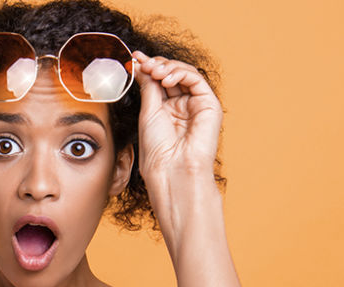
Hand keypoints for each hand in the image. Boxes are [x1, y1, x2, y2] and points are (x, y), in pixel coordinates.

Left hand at [132, 50, 223, 238]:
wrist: (172, 171)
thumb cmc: (158, 151)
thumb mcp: (147, 112)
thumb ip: (148, 87)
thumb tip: (141, 65)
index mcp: (167, 110)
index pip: (159, 80)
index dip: (147, 67)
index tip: (133, 58)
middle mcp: (183, 106)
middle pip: (172, 74)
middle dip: (156, 64)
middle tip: (142, 62)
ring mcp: (197, 105)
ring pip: (185, 73)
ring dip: (167, 67)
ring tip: (154, 71)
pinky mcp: (209, 105)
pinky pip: (196, 79)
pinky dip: (180, 73)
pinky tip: (165, 79)